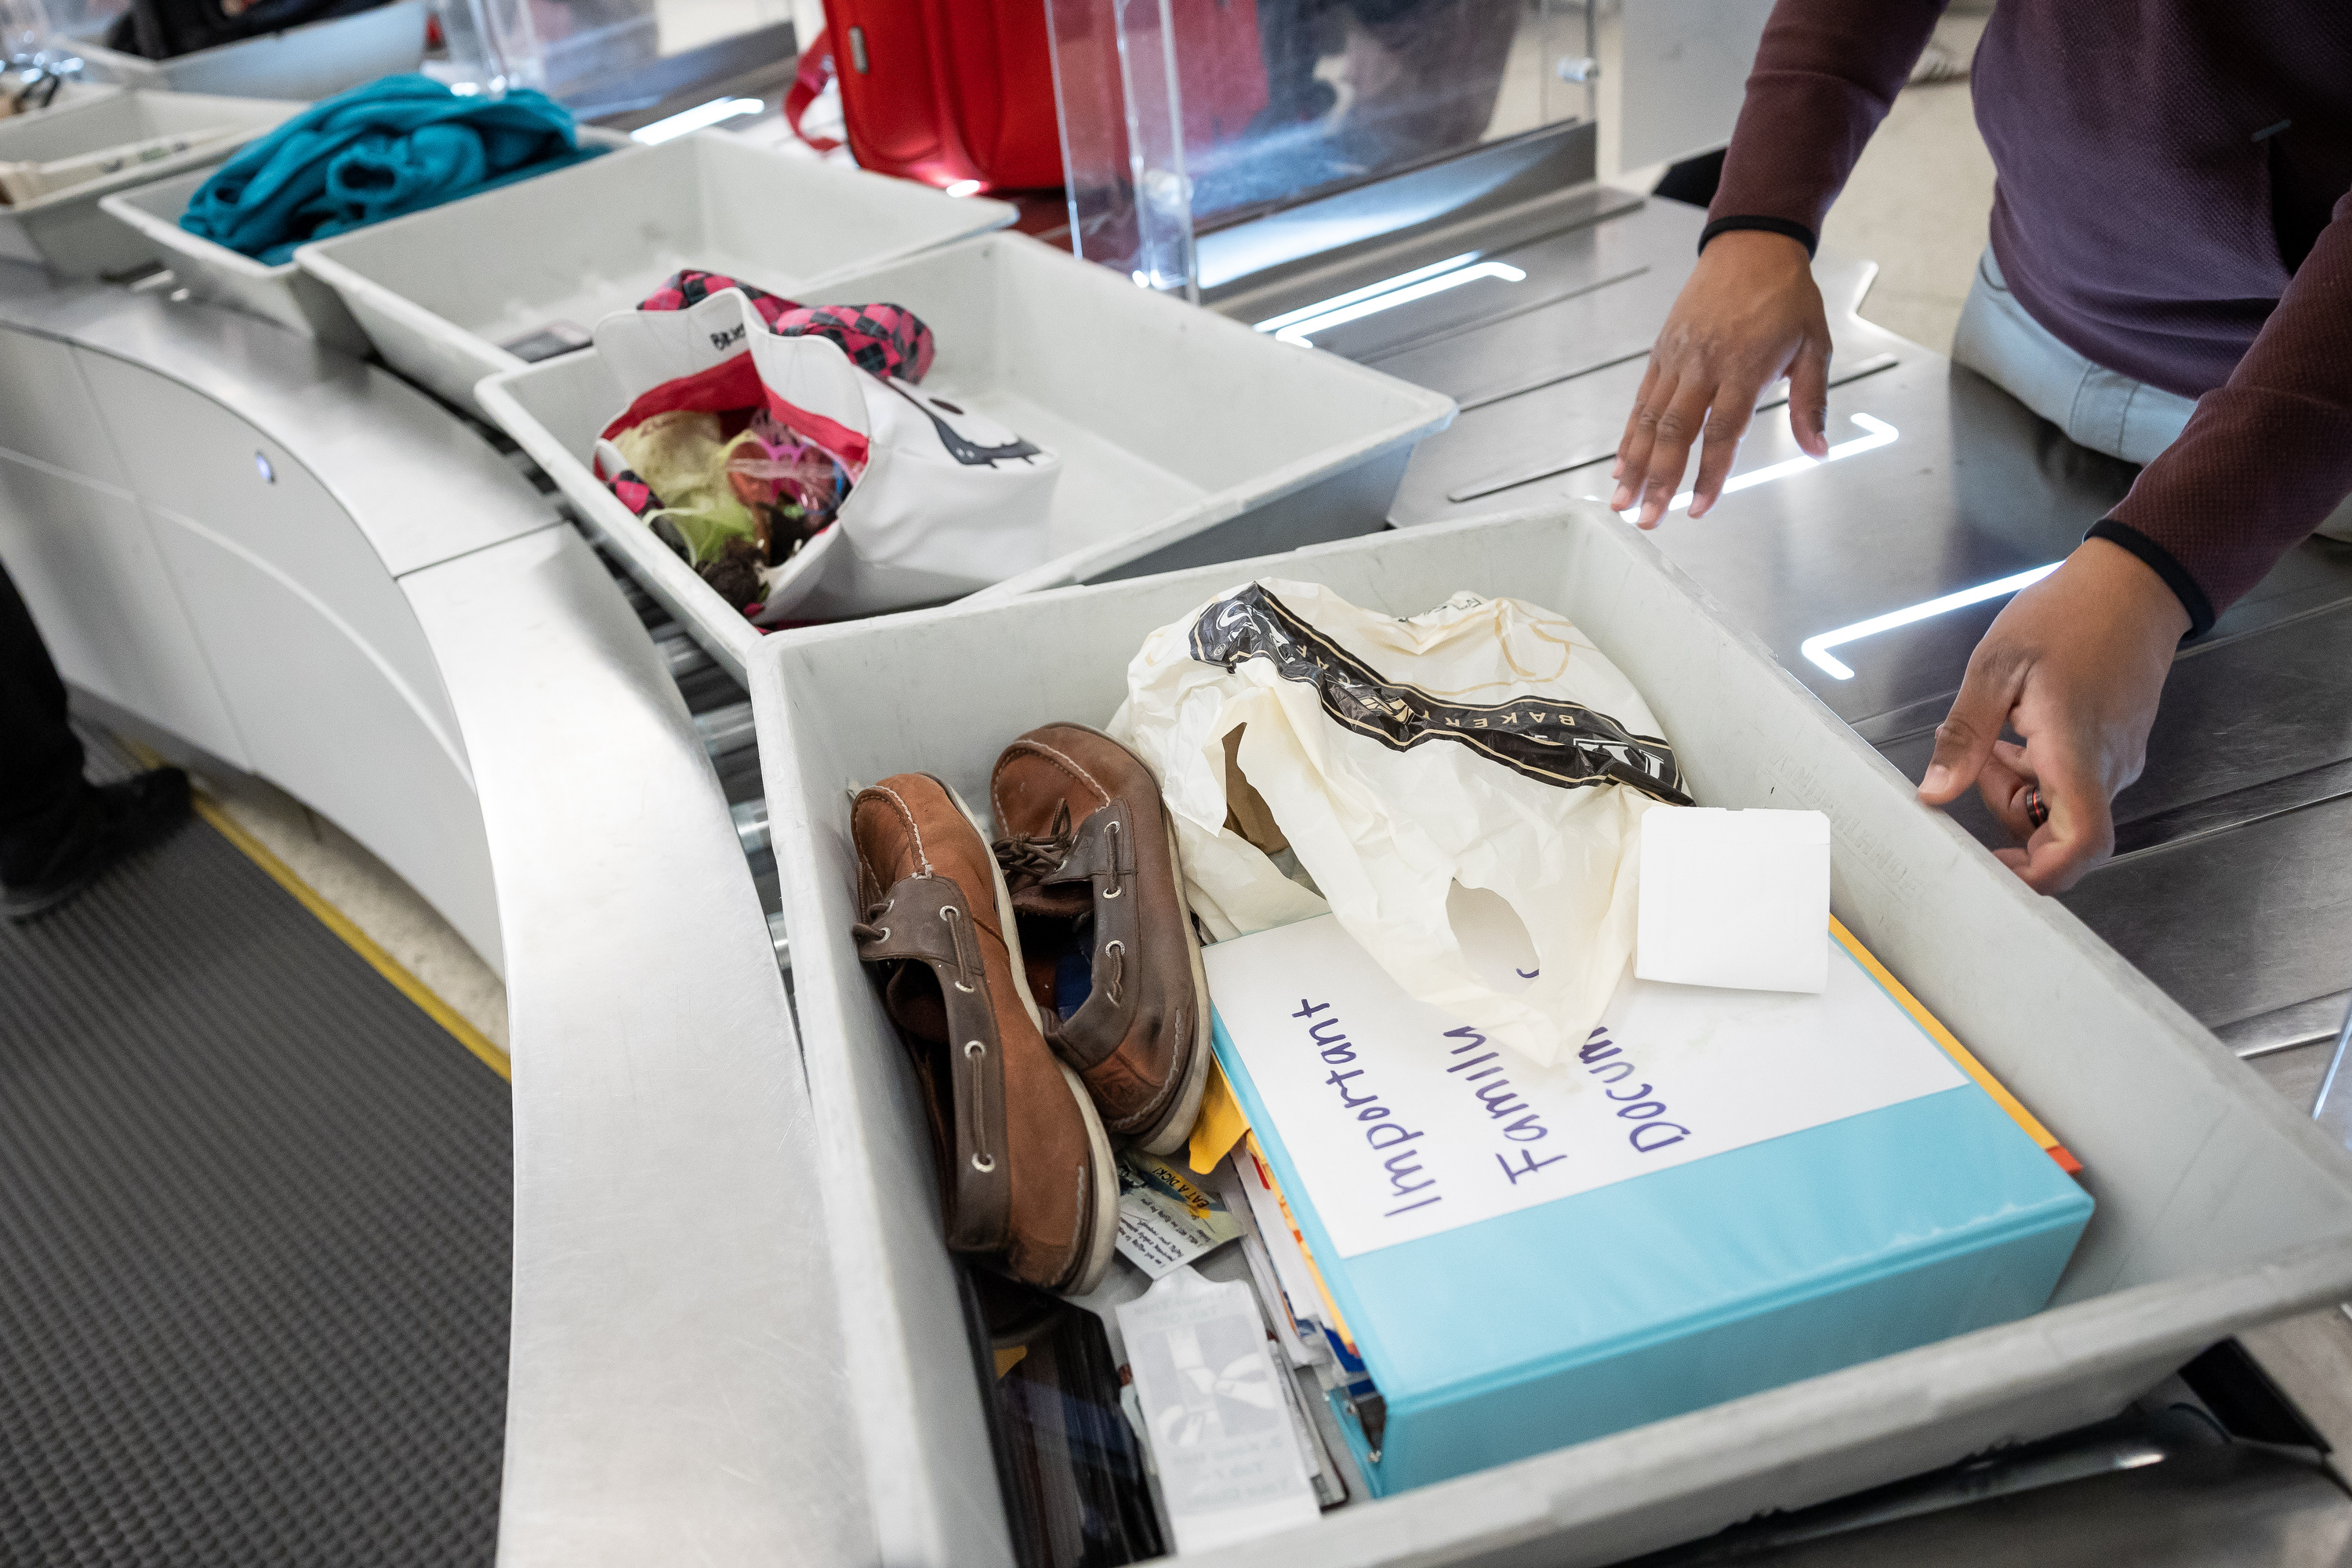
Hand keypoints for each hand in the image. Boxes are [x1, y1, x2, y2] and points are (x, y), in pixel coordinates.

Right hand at [1611, 229, 1832, 527]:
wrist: (1751, 246)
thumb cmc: (1786, 297)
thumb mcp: (1815, 347)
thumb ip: (1812, 404)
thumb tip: (1818, 451)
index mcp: (1744, 367)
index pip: (1722, 433)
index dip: (1709, 475)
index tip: (1699, 509)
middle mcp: (1704, 364)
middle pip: (1676, 433)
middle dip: (1659, 481)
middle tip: (1648, 520)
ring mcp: (1677, 357)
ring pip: (1650, 420)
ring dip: (1634, 466)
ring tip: (1622, 502)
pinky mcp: (1662, 351)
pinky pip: (1642, 400)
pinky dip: (1629, 435)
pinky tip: (1621, 464)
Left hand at [1916, 540, 2189, 892]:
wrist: (2135, 583)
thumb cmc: (2067, 615)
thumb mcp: (1996, 666)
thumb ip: (1966, 736)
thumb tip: (1934, 795)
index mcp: (2077, 752)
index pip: (2079, 843)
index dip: (2041, 874)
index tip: (1995, 870)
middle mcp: (2106, 768)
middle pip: (2059, 833)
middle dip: (2007, 819)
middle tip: (1972, 770)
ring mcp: (2115, 760)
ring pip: (2059, 807)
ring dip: (2013, 788)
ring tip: (1987, 738)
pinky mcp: (2114, 749)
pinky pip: (2070, 783)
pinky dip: (2032, 771)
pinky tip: (2011, 733)